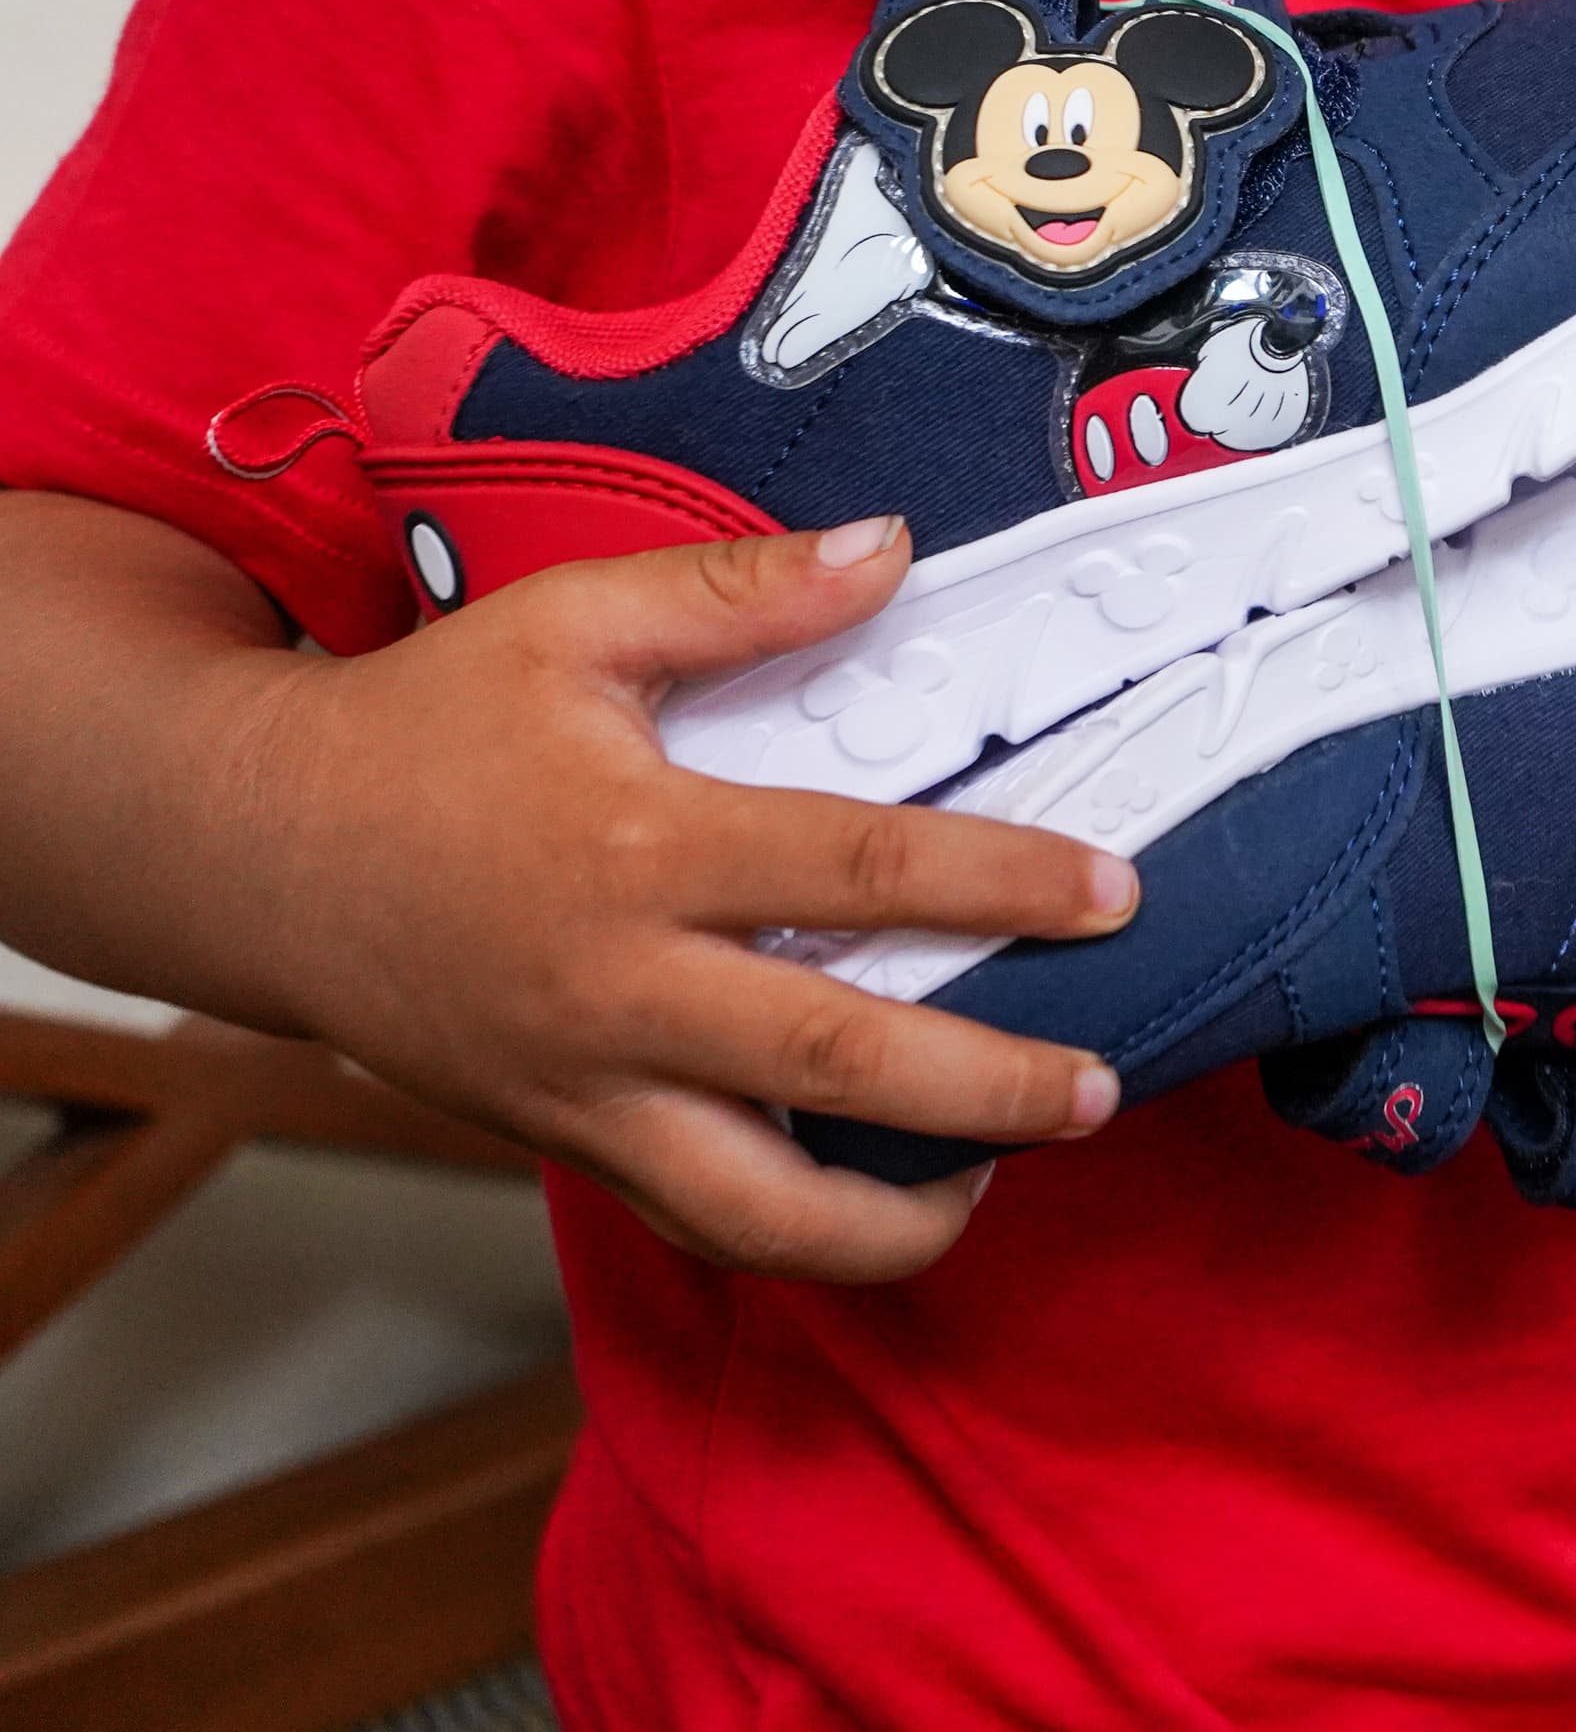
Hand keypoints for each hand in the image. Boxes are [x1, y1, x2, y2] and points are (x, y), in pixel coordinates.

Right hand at [216, 520, 1134, 1281]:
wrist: (251, 854)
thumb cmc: (420, 727)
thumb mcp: (569, 621)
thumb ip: (739, 589)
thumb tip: (892, 548)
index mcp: (642, 848)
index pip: (866, 869)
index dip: (1007, 883)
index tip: (1115, 892)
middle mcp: (620, 991)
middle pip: (838, 1067)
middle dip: (991, 1091)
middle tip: (1100, 1088)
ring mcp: (586, 1090)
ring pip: (760, 1210)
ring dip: (897, 1221)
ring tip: (1002, 1176)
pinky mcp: (561, 1144)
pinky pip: (695, 1222)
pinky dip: (797, 1236)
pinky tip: (882, 1200)